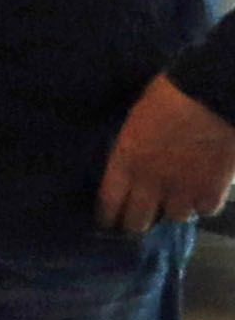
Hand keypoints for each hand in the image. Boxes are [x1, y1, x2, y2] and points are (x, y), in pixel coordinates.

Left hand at [98, 71, 234, 235]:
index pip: (108, 204)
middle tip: (142, 218)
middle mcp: (149, 183)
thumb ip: (133, 149)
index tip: (108, 222)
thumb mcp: (137, 122)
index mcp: (124, 162)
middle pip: (137, 222)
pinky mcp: (211, 191)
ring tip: (179, 198)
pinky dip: (205, 203)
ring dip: (176, 209)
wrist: (210, 97)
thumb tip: (132, 161)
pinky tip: (205, 192)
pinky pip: (206, 210)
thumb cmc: (169, 97)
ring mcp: (182, 191)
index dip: (108, 217)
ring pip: (175, 217)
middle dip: (137, 223)